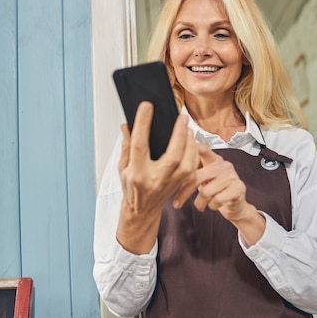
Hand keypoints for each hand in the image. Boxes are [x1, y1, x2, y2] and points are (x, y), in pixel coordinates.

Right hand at [116, 102, 198, 253]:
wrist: (142, 210)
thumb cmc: (131, 187)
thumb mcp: (122, 167)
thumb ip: (126, 146)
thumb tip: (127, 125)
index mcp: (137, 173)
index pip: (140, 145)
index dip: (143, 124)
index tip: (146, 106)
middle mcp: (155, 179)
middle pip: (172, 155)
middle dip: (178, 134)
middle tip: (181, 117)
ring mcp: (170, 183)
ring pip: (187, 162)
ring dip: (190, 143)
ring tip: (187, 128)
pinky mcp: (180, 184)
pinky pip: (192, 168)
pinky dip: (194, 153)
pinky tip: (191, 142)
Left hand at [174, 145, 265, 244]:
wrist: (235, 205)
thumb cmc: (216, 190)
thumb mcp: (204, 178)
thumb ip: (193, 170)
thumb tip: (172, 166)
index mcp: (213, 159)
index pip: (202, 149)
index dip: (190, 149)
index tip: (178, 153)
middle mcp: (223, 165)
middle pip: (197, 176)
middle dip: (184, 192)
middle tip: (177, 203)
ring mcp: (232, 176)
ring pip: (206, 192)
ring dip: (200, 203)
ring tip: (200, 205)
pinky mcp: (238, 189)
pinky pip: (217, 200)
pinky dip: (211, 206)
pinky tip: (213, 205)